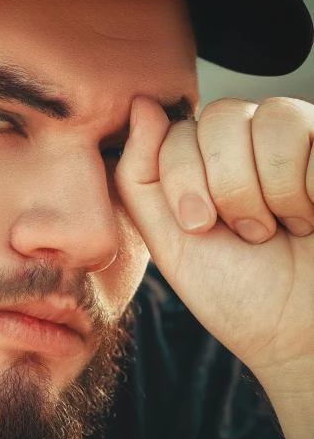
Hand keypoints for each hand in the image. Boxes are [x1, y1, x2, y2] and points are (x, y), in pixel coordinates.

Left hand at [115, 96, 313, 410]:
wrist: (300, 333)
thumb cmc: (238, 293)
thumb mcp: (170, 241)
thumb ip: (141, 177)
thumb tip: (141, 104)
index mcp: (206, 162)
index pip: (178, 130)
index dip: (184, 182)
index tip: (201, 228)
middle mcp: (253, 142)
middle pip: (221, 117)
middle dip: (227, 189)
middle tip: (249, 233)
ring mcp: (300, 140)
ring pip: (272, 118)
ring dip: (272, 192)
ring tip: (284, 227)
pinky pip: (312, 131)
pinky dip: (307, 191)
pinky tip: (313, 217)